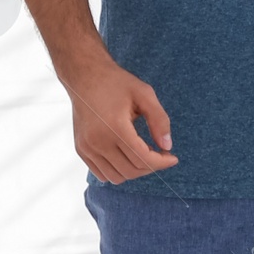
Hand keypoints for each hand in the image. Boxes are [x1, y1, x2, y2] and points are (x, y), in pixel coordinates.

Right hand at [66, 51, 178, 182]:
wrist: (84, 76)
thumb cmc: (116, 83)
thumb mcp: (145, 94)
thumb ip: (159, 120)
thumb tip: (167, 147)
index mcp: (115, 127)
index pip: (143, 159)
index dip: (162, 162)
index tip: (173, 157)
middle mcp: (98, 141)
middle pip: (132, 171)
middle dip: (151, 167)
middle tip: (160, 154)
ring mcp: (87, 147)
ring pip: (117, 177)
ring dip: (134, 171)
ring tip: (142, 153)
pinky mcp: (81, 150)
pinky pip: (102, 174)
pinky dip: (118, 171)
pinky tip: (127, 155)